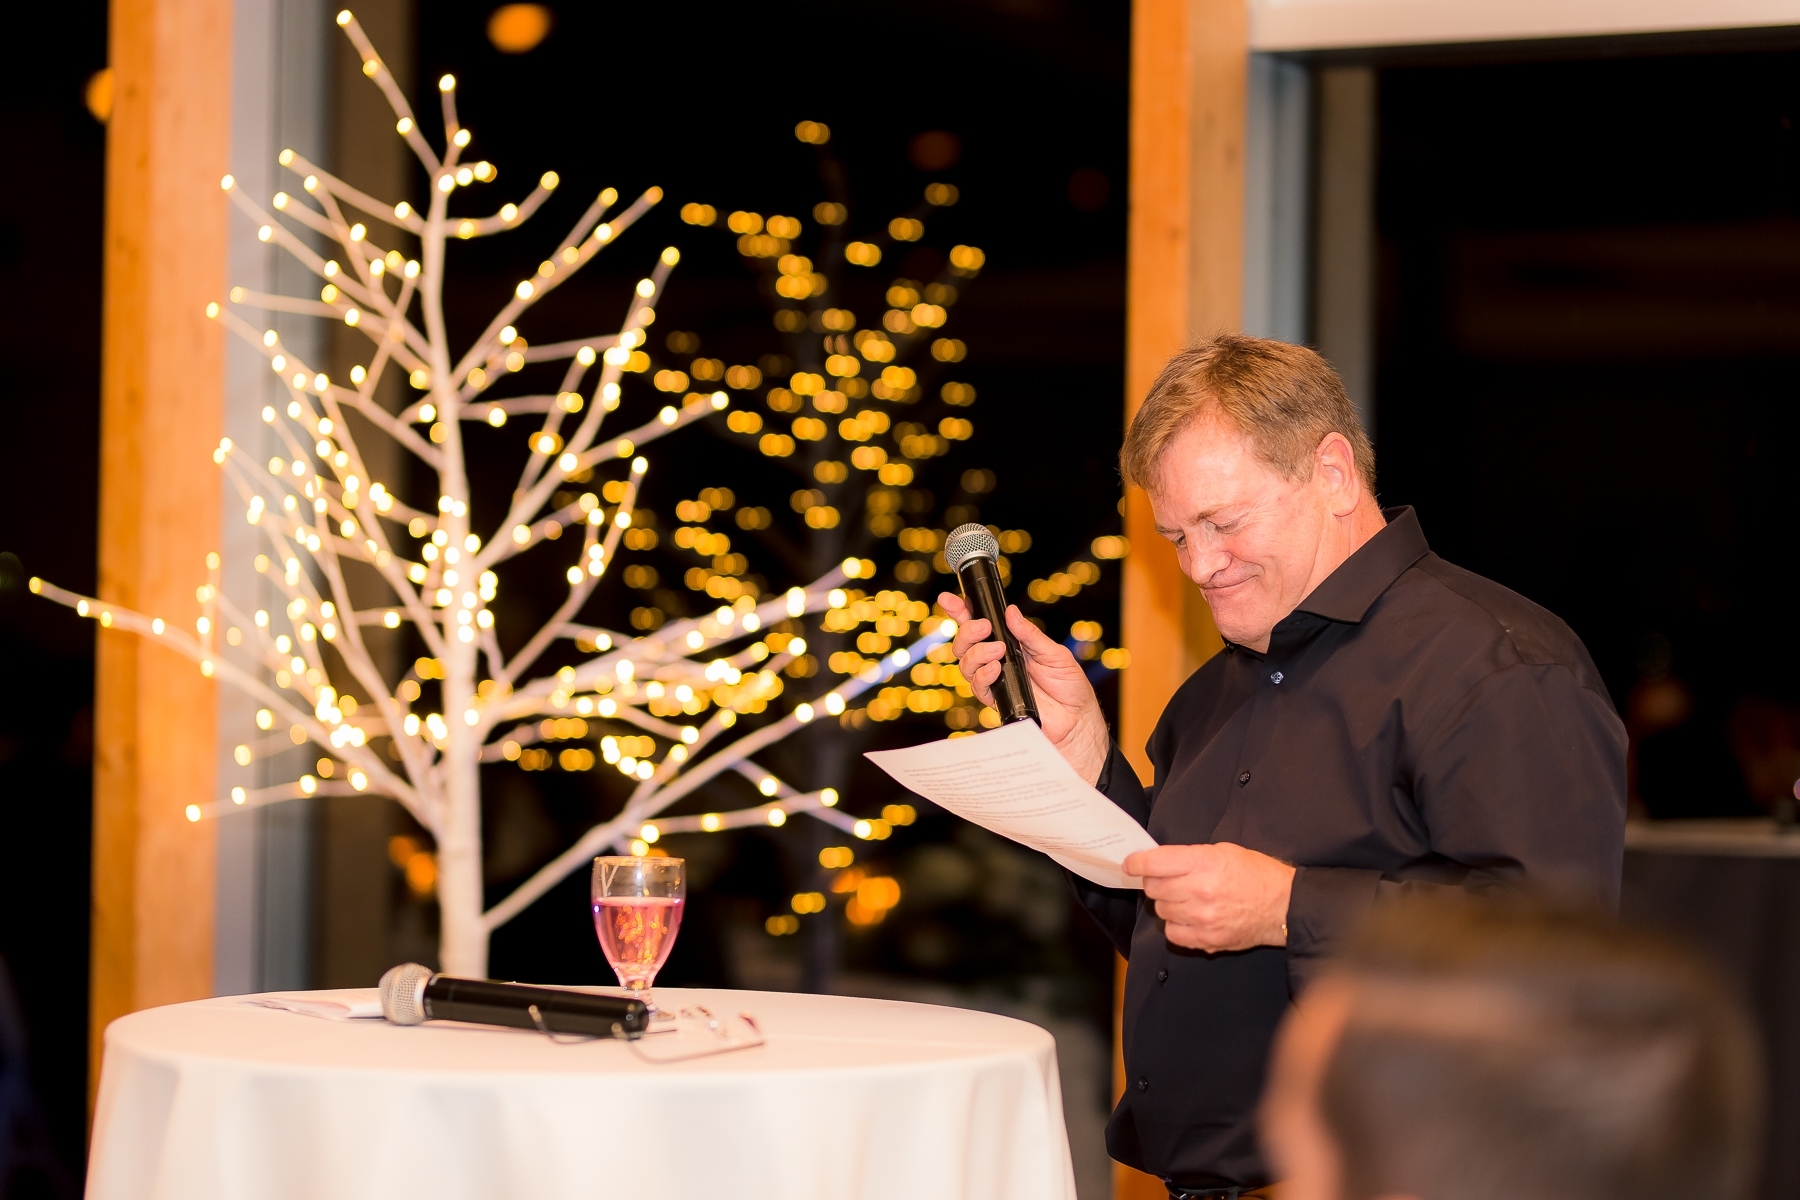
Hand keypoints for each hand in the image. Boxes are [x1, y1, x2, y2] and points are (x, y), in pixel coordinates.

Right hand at [940, 592, 1110, 782]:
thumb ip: (1030, 635)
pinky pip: (978, 686)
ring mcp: (995, 681)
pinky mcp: (997, 700)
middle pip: (965, 643)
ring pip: (966, 663)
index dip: (962, 611)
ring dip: (977, 652)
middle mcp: (998, 660)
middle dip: (967, 630)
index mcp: (1011, 644)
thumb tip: (1010, 612)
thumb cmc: (1069, 687)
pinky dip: (983, 675)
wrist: (1077, 720)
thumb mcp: (1055, 653)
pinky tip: (996, 669)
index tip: (949, 599)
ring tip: (998, 650)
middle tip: (984, 626)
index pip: (980, 625)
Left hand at [1122, 843, 1295, 951]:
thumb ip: (1189, 857)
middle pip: (1154, 888)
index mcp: (1204, 862)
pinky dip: (1176, 925)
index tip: (1130, 864)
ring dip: (1168, 903)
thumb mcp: (1224, 851)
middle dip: (1154, 882)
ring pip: (1162, 910)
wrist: (1283, 906)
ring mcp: (1202, 917)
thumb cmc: (1255, 874)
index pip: (1155, 863)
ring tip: (1185, 899)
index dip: (1137, 863)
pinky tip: (1189, 918)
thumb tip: (1158, 863)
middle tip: (1166, 880)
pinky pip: (1173, 933)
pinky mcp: (1207, 939)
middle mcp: (1200, 890)